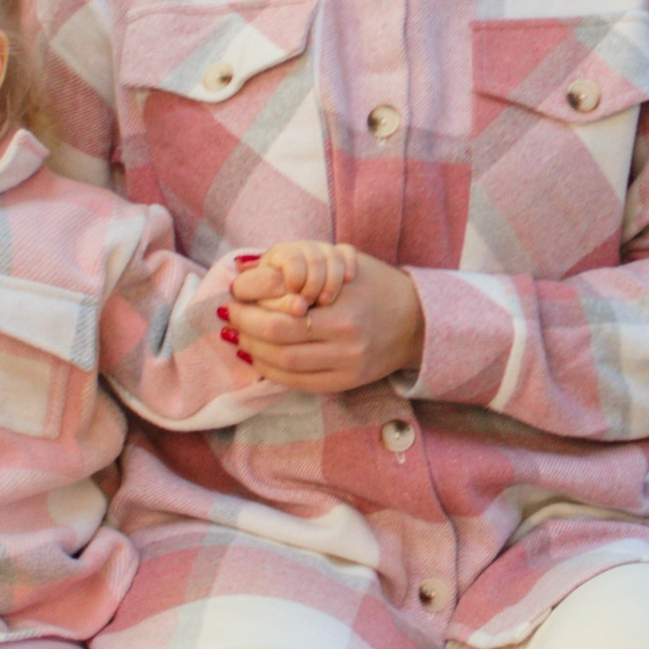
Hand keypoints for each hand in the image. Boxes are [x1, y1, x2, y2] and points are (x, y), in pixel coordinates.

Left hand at [222, 249, 423, 394]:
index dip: (250, 312)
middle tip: (230, 318)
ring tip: (239, 338)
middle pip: (279, 345)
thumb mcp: (345, 264)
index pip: (282, 319)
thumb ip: (301, 265)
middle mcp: (345, 344)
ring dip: (255, 353)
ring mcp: (346, 367)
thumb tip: (246, 266)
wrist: (417, 321)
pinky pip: (300, 383)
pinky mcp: (346, 383)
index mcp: (343, 312)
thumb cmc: (377, 285)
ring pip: (286, 367)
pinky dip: (273, 372)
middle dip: (246, 331)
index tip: (233, 300)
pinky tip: (259, 359)